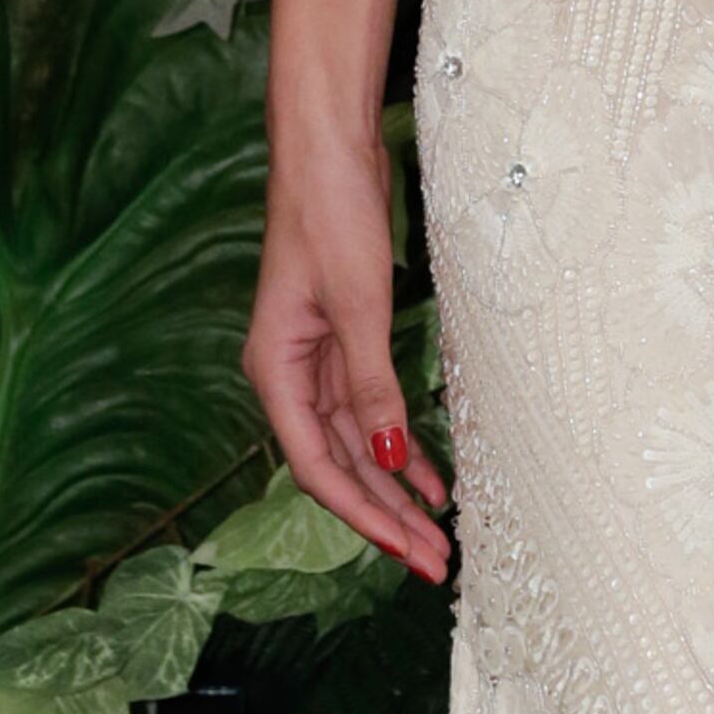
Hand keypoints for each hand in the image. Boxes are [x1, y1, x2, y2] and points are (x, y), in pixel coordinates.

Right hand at [245, 132, 450, 585]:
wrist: (328, 151)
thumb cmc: (329, 215)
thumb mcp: (357, 304)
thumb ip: (370, 387)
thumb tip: (384, 461)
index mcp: (275, 371)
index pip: (315, 465)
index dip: (360, 514)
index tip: (404, 547)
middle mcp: (290, 375)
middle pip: (338, 466)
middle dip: (384, 518)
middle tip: (433, 563)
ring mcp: (316, 361)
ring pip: (357, 446)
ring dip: (395, 491)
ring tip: (437, 536)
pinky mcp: (344, 341)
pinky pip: (371, 411)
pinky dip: (400, 445)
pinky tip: (430, 479)